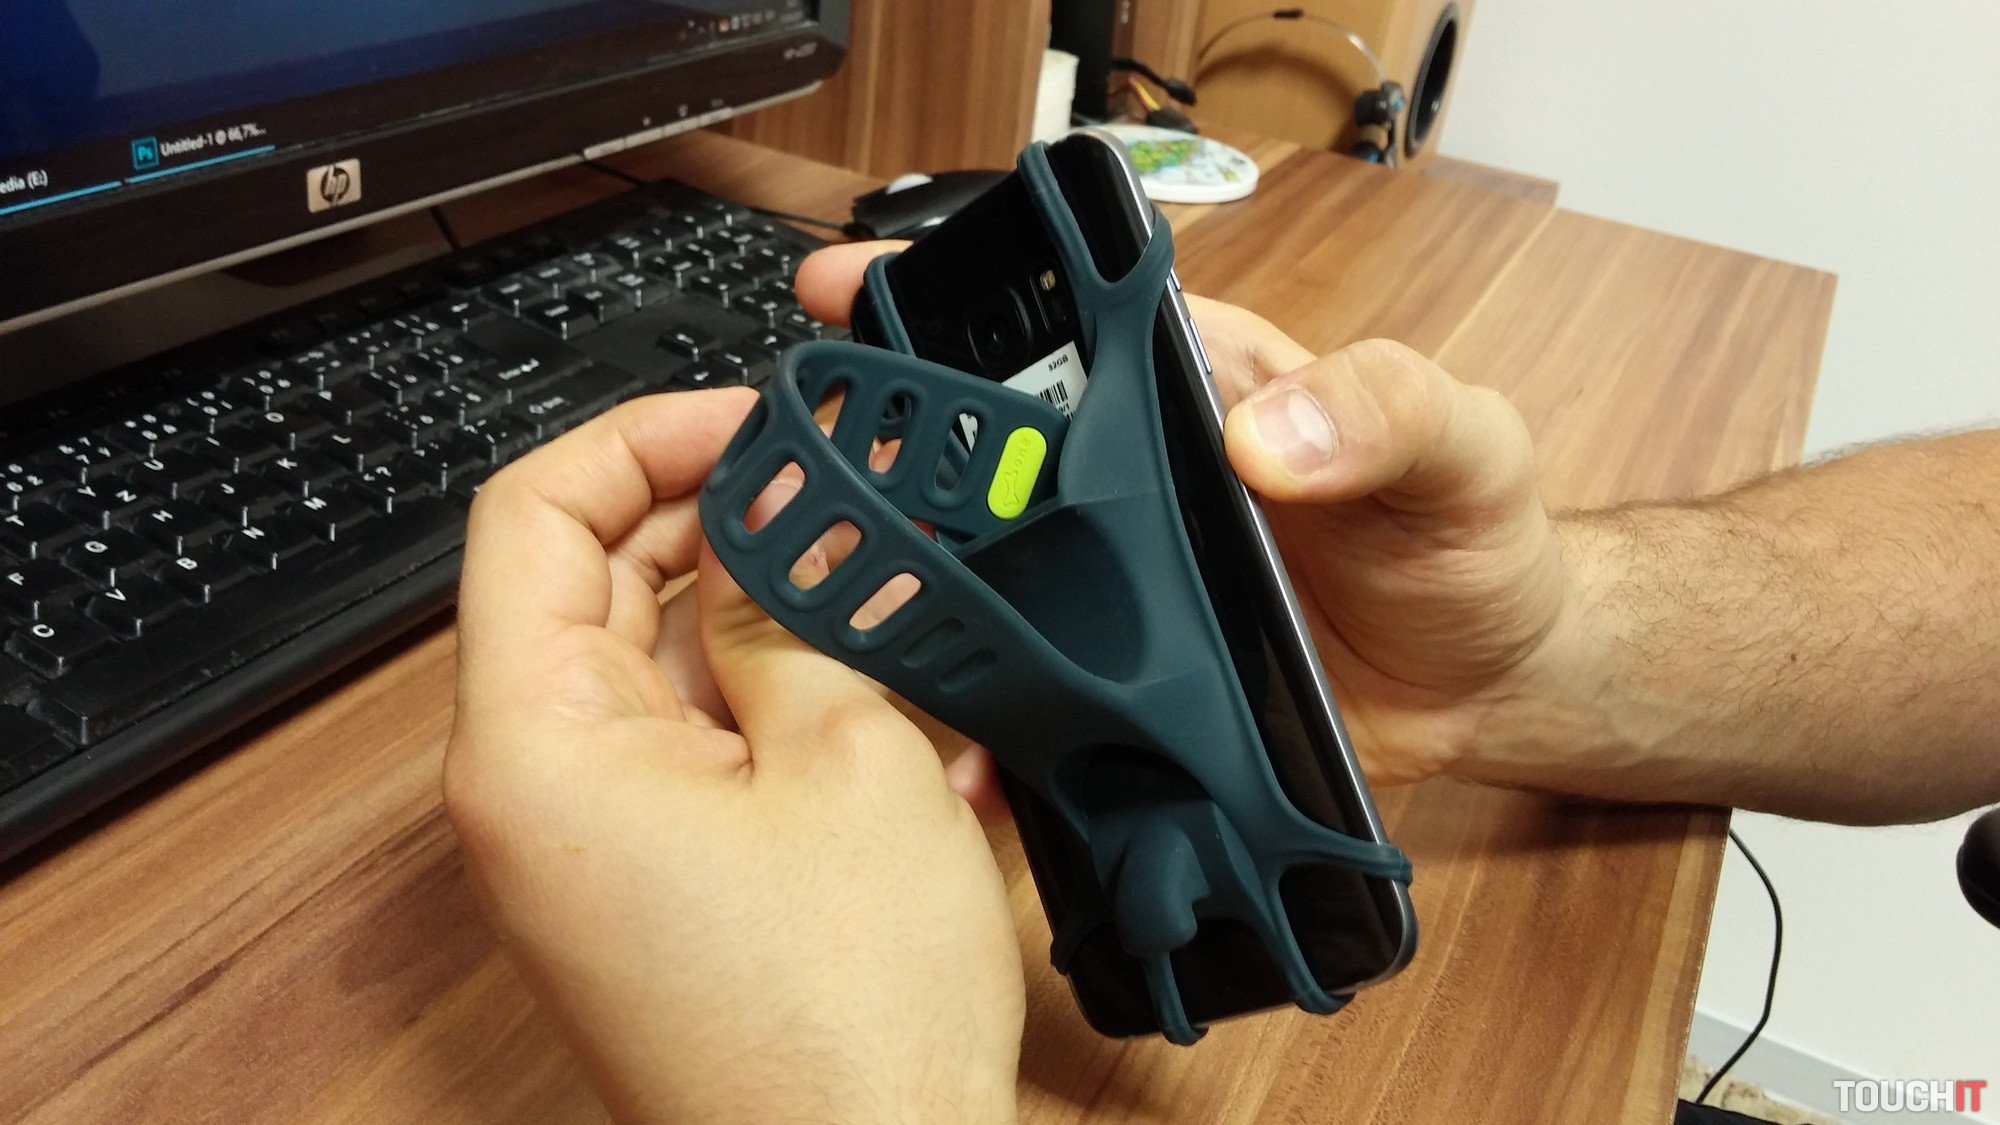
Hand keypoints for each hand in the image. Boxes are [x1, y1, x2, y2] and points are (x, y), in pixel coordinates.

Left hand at [445, 391, 1023, 1124]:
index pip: (534, 515)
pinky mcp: (659, 883)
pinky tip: (900, 698)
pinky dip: (787, 707)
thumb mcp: (846, 760)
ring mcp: (598, 844)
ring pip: (667, 668)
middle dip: (724, 523)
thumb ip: (789, 614)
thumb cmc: (839, 1029)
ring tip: (892, 591)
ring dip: (776, 618)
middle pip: (600, 587)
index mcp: (536, 747)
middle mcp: (540, 794)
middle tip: (840, 492)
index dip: (642, 441)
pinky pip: (707, 750)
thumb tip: (771, 519)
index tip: (747, 423)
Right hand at [796, 245, 1580, 790]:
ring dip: (912, 592)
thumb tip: (1273, 435)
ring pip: (986, 578)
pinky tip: (965, 757)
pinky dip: (992, 729)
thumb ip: (1383, 411)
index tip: (844, 289)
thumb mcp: (1459, 446)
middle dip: (880, 456)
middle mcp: (1133, 484)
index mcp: (1194, 389)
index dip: (942, 297)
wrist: (1491, 683)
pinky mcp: (1130, 687)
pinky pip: (1037, 700)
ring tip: (841, 607)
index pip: (1054, 320)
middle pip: (981, 454)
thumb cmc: (1472, 539)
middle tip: (801, 479)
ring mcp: (1121, 590)